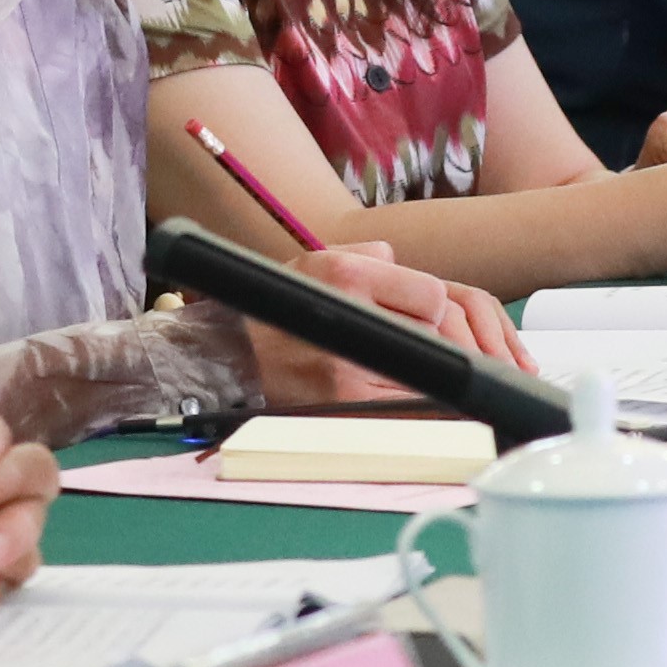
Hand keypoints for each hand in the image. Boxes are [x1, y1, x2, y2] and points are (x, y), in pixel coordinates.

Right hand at [241, 240, 526, 406]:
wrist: (228, 356)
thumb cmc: (276, 310)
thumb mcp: (315, 264)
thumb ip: (365, 256)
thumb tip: (397, 260)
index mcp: (345, 276)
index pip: (436, 295)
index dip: (433, 309)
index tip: (421, 317)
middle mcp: (349, 317)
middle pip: (438, 337)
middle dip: (435, 345)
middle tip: (421, 349)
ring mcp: (350, 367)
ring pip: (431, 376)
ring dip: (433, 380)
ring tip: (408, 375)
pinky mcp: (346, 405)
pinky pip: (409, 409)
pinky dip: (419, 409)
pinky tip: (405, 403)